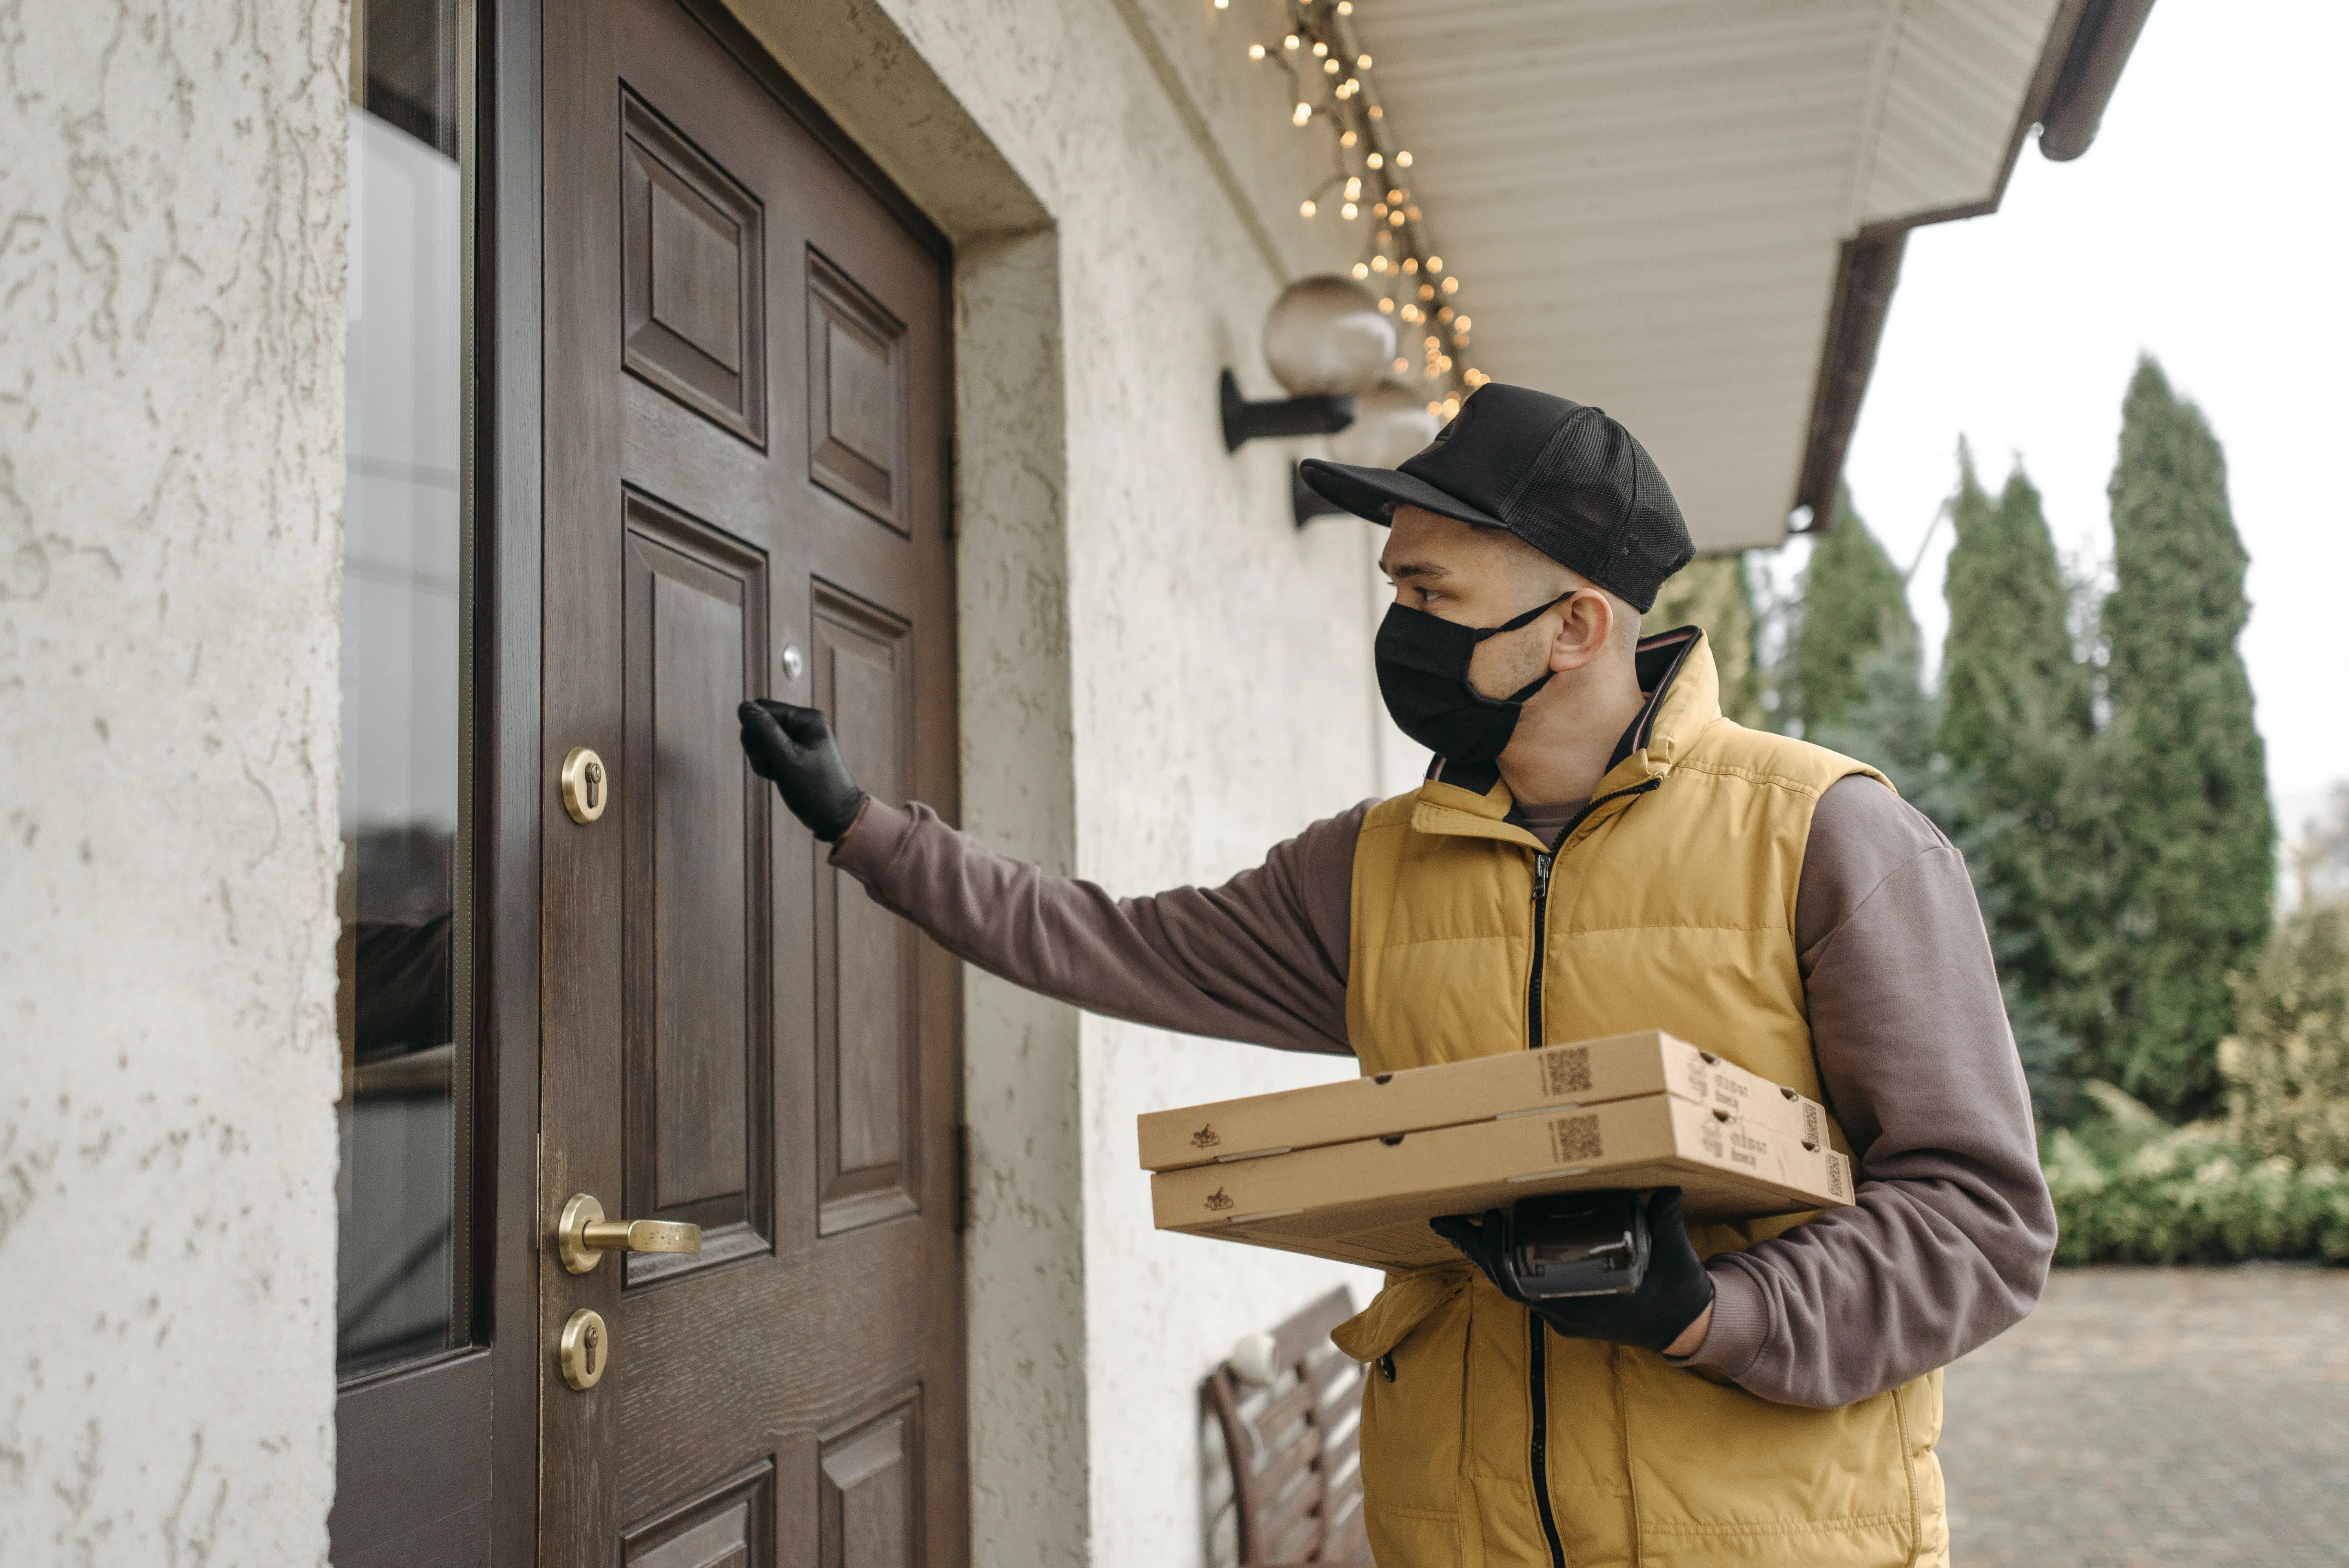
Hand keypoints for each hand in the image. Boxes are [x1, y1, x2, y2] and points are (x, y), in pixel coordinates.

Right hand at [737, 700, 867, 840]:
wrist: (835, 817)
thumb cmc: (815, 789)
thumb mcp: (787, 760)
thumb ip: (765, 732)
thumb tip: (744, 706)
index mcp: (807, 718)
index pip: (762, 709)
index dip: (755, 731)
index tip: (765, 754)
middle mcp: (802, 723)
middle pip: (759, 723)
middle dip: (758, 747)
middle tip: (772, 767)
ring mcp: (797, 738)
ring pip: (759, 739)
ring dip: (761, 759)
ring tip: (777, 774)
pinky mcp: (791, 752)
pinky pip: (766, 752)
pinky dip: (767, 766)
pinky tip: (778, 777)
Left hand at [1430, 1188, 1714, 1354]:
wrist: (1686, 1325)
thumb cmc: (1677, 1290)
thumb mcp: (1675, 1256)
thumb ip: (1666, 1222)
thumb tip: (1668, 1190)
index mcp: (1583, 1305)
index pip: (1521, 1284)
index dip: (1498, 1255)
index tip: (1488, 1223)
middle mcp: (1565, 1313)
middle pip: (1506, 1281)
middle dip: (1479, 1249)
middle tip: (1456, 1217)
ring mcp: (1564, 1312)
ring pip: (1513, 1283)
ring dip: (1489, 1255)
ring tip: (1467, 1224)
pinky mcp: (1568, 1307)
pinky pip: (1528, 1284)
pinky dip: (1509, 1261)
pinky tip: (1498, 1239)